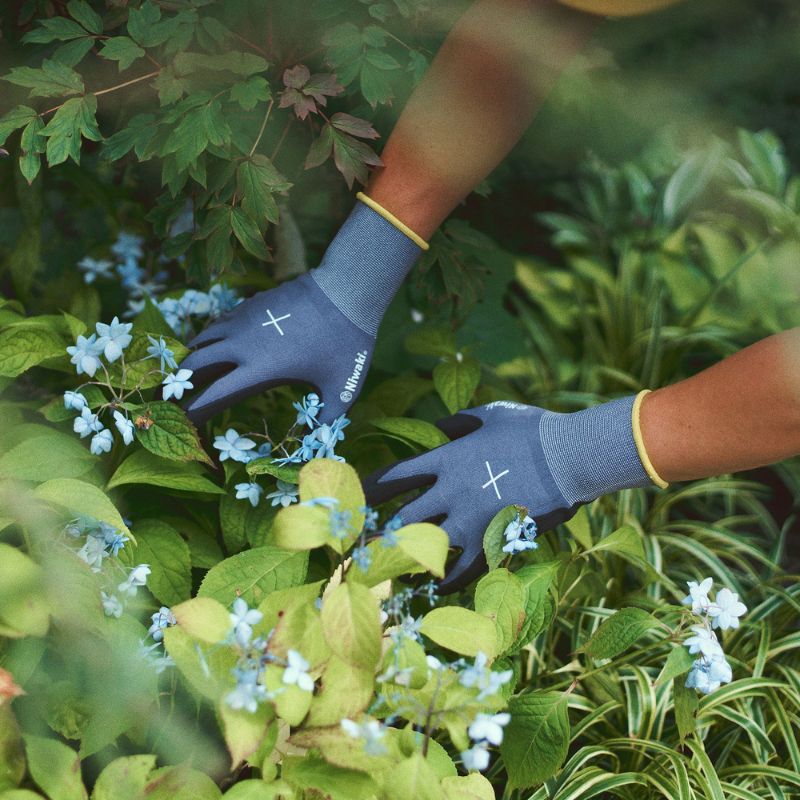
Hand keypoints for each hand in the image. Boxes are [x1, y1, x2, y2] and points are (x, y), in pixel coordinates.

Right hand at [181, 273, 373, 424]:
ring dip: (191, 358)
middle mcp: (242, 343)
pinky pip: (218, 324)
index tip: (179, 422)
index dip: (193, 411)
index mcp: (260, 368)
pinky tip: (212, 347)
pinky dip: (208, 338)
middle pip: (195, 364)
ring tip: (183, 375)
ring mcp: (244, 320)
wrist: (347, 290)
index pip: (214, 394)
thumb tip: (316, 449)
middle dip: (178, 383)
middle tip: (168, 399)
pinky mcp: (250, 304)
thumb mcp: (343, 390)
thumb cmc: (347, 343)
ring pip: (202, 339)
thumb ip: (326, 423)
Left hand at [364, 396, 655, 591]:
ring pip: (424, 550)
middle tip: (360, 548)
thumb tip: (443, 426)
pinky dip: (446, 581)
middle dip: (377, 535)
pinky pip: (462, 571)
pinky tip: (436, 588)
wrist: (569, 456)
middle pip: (401, 520)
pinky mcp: (493, 542)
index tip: (354, 500)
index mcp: (446, 459)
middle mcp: (450, 492)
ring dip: (404, 563)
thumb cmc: (532, 430)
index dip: (370, 490)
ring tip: (387, 575)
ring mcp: (470, 521)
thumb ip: (461, 423)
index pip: (395, 477)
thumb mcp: (491, 415)